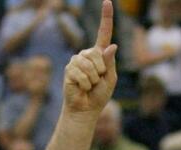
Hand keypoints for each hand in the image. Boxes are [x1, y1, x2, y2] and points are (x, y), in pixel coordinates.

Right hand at [61, 0, 117, 117]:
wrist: (86, 109)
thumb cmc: (99, 94)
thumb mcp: (111, 78)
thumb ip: (110, 62)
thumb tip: (111, 46)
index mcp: (99, 54)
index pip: (103, 32)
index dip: (106, 17)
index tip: (107, 1)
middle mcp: (87, 54)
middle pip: (97, 54)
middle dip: (101, 71)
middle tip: (97, 81)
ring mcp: (76, 61)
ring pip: (89, 65)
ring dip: (93, 79)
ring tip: (89, 85)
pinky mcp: (69, 69)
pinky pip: (81, 74)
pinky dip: (85, 84)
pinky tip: (82, 88)